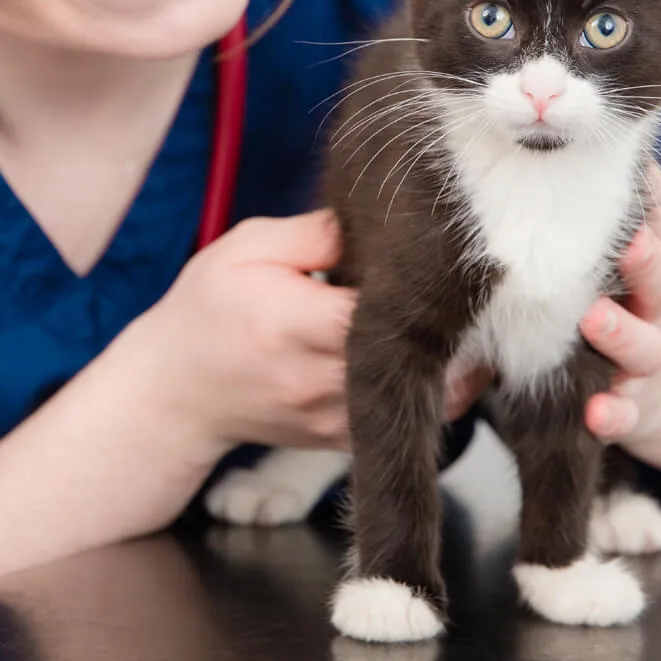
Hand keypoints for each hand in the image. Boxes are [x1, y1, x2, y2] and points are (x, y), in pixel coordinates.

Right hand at [117, 210, 490, 454]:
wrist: (175, 391)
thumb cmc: (207, 309)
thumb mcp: (247, 247)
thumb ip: (315, 232)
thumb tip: (378, 221)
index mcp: (294, 322)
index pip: (384, 308)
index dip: (428, 284)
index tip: (453, 256)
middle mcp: (317, 379)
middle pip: (420, 358)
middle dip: (460, 325)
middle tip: (486, 288)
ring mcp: (331, 418)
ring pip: (429, 400)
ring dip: (460, 364)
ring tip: (472, 321)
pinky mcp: (340, 440)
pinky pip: (409, 421)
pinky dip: (436, 390)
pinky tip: (443, 354)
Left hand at [579, 162, 660, 444]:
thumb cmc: (629, 302)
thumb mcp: (635, 257)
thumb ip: (624, 212)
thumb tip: (611, 147)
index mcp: (654, 265)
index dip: (655, 205)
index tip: (642, 175)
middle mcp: (655, 309)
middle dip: (647, 261)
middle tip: (630, 243)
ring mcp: (647, 361)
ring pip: (643, 346)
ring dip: (620, 332)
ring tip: (594, 319)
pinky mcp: (634, 408)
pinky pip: (625, 415)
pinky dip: (613, 415)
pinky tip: (597, 413)